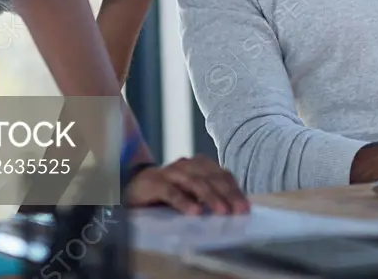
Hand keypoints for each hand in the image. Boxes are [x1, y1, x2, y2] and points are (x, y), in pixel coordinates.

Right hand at [125, 155, 250, 215]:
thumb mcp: (190, 195)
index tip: (245, 207)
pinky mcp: (153, 182)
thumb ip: (208, 198)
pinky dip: (184, 201)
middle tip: (238, 211)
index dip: (234, 190)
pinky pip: (171, 191)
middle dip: (227, 194)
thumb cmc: (167, 195)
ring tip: (222, 212)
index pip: (222, 175)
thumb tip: (232, 211)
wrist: (132, 189)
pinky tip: (194, 212)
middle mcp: (186, 165)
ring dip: (210, 197)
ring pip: (194, 181)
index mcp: (198, 166)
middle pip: (211, 177)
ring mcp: (169, 172)